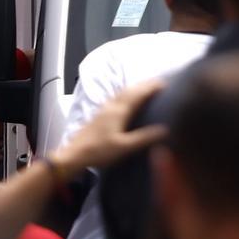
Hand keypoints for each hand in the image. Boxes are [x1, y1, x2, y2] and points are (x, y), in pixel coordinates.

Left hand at [48, 77, 166, 177]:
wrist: (73, 155)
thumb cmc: (99, 151)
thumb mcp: (124, 147)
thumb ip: (144, 138)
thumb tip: (165, 129)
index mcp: (120, 110)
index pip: (138, 94)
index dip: (151, 87)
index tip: (165, 83)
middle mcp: (112, 105)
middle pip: (130, 89)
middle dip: (145, 84)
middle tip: (158, 83)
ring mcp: (104, 108)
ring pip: (123, 92)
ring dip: (135, 88)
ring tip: (146, 88)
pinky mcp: (99, 114)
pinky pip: (117, 97)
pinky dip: (126, 94)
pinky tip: (126, 100)